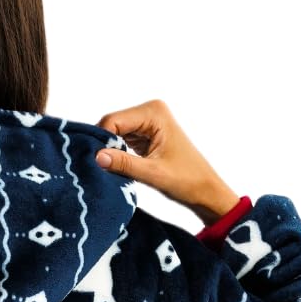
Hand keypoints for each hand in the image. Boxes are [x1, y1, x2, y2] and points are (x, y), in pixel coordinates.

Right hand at [92, 100, 241, 224]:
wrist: (205, 190)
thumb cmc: (186, 180)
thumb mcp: (153, 174)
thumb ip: (123, 163)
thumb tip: (96, 157)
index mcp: (154, 112)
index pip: (113, 120)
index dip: (101, 141)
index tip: (95, 163)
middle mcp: (150, 111)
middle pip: (112, 125)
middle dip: (104, 145)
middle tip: (99, 168)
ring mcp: (147, 122)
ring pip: (115, 134)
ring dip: (110, 151)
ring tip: (109, 170)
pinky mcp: (145, 135)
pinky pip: (122, 141)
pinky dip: (117, 154)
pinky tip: (116, 167)